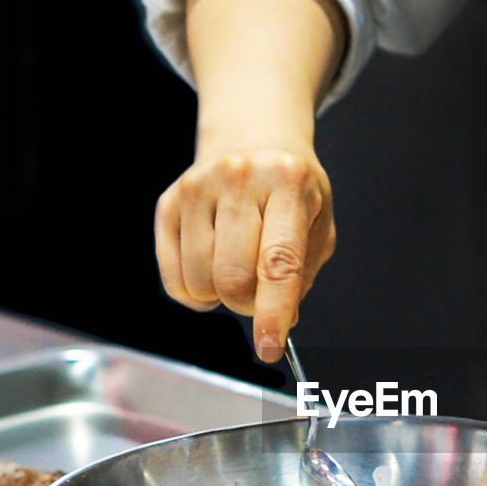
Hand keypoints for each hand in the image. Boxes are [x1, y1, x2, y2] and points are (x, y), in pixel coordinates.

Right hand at [155, 137, 334, 362]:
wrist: (254, 137)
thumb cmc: (291, 187)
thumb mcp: (318, 222)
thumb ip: (302, 274)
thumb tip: (280, 321)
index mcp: (287, 182)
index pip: (277, 262)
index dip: (273, 312)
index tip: (270, 348)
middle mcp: (238, 179)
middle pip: (232, 279)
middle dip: (250, 305)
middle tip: (262, 292)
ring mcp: (197, 188)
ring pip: (200, 283)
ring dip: (221, 296)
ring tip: (238, 269)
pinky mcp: (168, 202)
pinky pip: (174, 280)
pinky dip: (195, 293)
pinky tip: (212, 268)